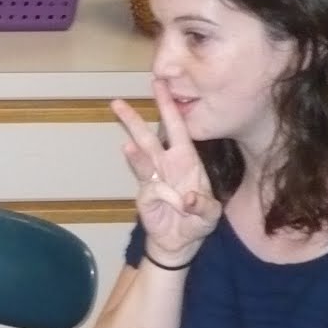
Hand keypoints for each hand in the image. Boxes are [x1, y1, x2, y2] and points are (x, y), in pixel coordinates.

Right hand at [111, 80, 221, 265]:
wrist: (179, 242)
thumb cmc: (197, 222)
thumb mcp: (210, 215)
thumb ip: (203, 206)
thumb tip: (186, 199)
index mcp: (186, 160)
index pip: (176, 127)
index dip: (168, 106)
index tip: (158, 85)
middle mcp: (166, 165)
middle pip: (147, 136)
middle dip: (132, 119)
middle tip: (117, 102)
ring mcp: (153, 179)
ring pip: (140, 158)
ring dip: (133, 152)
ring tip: (126, 145)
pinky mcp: (144, 196)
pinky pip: (151, 189)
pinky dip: (163, 196)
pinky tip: (174, 203)